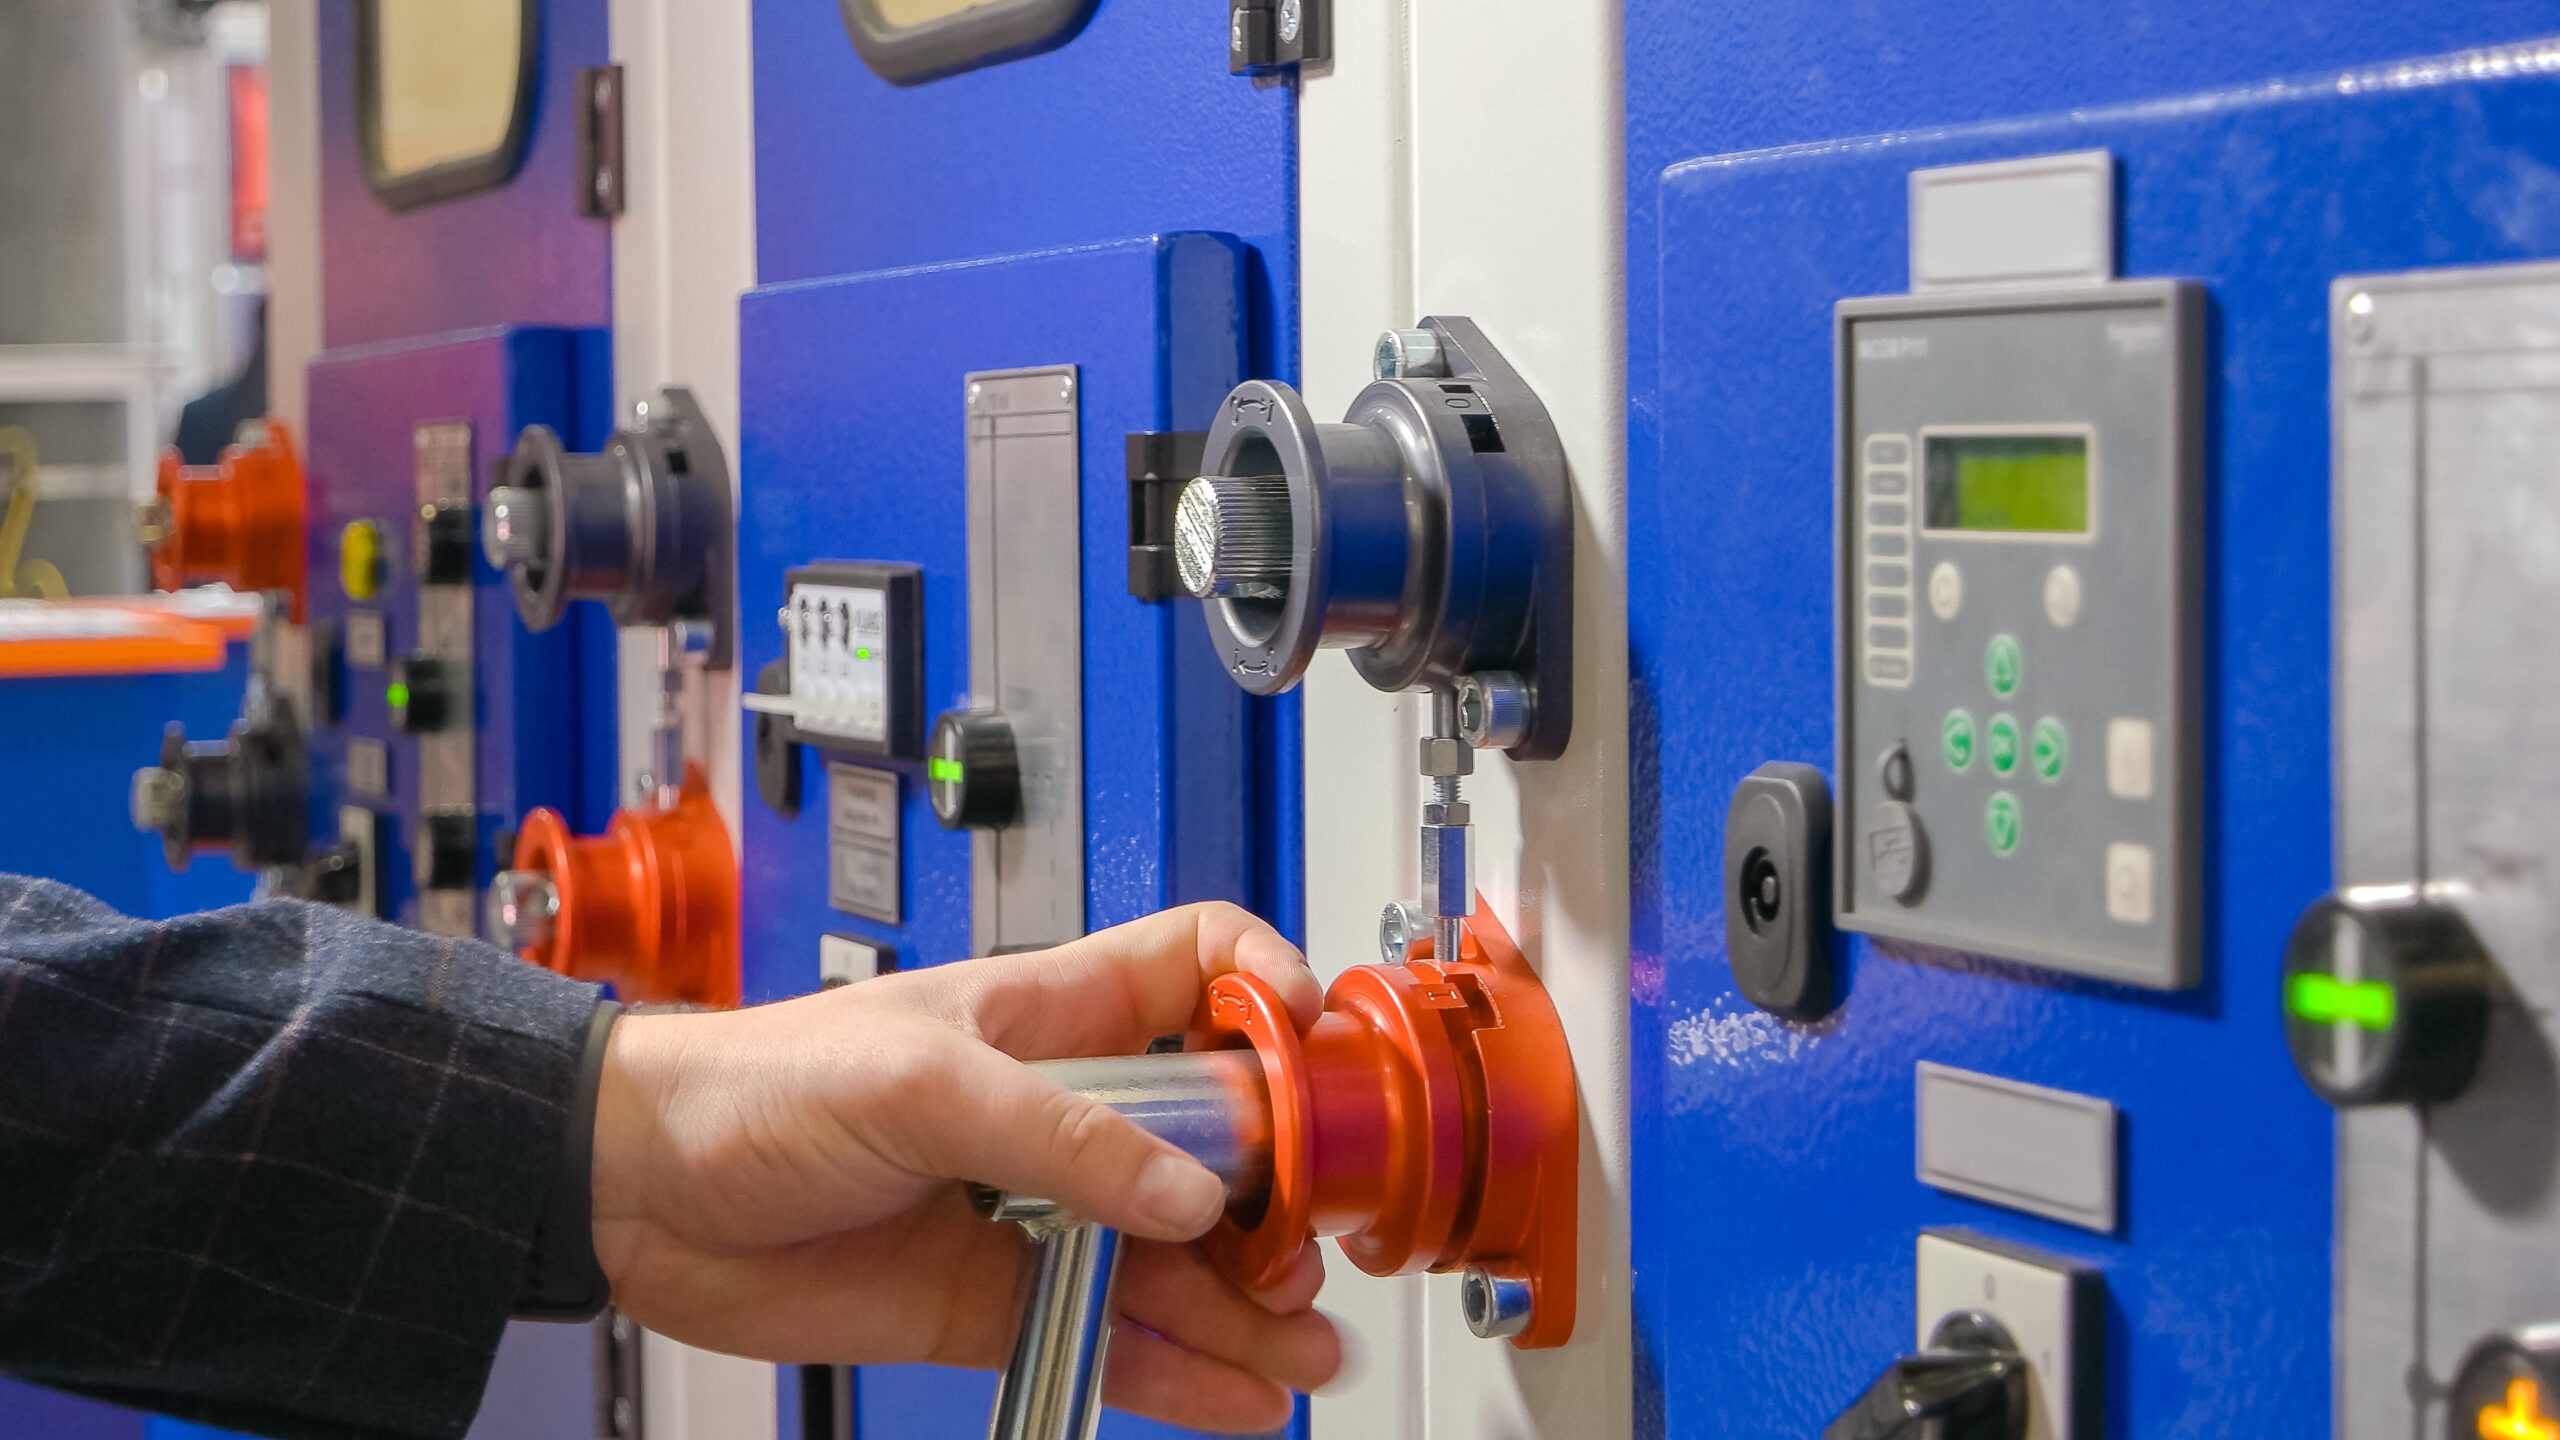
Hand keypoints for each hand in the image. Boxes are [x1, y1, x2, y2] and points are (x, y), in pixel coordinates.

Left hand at [588, 902, 1342, 1431]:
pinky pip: (1113, 1337)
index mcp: (1057, 1013)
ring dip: (1247, 1305)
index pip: (1201, 971)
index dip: (1269, 994)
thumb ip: (1066, 1135)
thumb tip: (1186, 1192)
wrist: (638, 1191)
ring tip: (1299, 1350)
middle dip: (1278, 1197)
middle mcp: (1065, 1109)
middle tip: (1301, 1253)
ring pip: (1177, 1257)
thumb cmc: (757, 1084)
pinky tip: (1232, 1396)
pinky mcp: (1000, 1300)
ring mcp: (1037, 1209)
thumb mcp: (923, 1082)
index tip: (1316, 1056)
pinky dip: (1178, 1373)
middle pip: (1219, 1141)